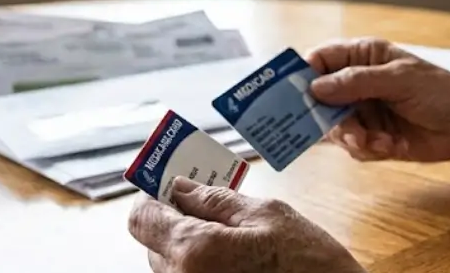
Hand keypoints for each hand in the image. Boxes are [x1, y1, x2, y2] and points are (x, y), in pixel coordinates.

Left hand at [127, 176, 363, 272]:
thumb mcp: (267, 214)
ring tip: (230, 238)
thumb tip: (179, 187)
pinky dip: (201, 266)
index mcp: (195, 251)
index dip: (153, 197)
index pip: (142, 219)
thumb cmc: (308, 262)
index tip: (170, 186)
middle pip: (154, 243)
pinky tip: (234, 260)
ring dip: (189, 246)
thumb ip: (216, 200)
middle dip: (175, 220)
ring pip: (170, 265)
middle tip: (209, 206)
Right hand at [307, 37, 449, 161]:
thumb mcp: (399, 79)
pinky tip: (392, 146)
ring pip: (335, 128)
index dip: (303, 75)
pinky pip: (354, 147)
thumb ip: (356, 82)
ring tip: (376, 142)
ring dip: (354, 137)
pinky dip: (370, 149)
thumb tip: (315, 87)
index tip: (292, 94)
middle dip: (329, 118)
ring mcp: (364, 111)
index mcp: (362, 57)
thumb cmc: (441, 91)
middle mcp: (357, 83)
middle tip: (344, 130)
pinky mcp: (372, 137)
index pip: (320, 60)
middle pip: (319, 99)